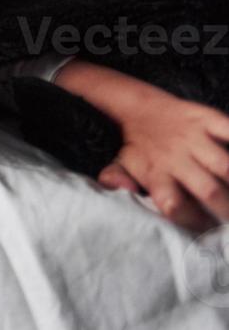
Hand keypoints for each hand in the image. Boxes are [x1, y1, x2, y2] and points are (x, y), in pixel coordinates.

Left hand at [95, 93, 228, 233]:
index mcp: (154, 173)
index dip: (193, 221)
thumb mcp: (122, 166)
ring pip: (226, 166)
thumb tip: (124, 189)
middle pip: (208, 190)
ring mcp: (194, 137)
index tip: (207, 227)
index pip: (174, 204)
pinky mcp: (207, 118)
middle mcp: (175, 156)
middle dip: (227, 210)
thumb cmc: (139, 148)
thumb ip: (118, 180)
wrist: (141, 108)